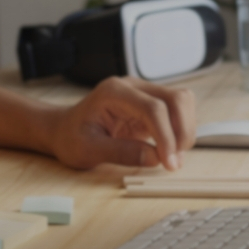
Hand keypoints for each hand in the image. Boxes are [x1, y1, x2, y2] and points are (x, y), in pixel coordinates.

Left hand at [52, 77, 195, 170]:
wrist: (64, 129)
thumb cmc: (71, 137)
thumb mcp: (89, 150)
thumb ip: (121, 152)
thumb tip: (156, 158)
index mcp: (114, 91)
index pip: (153, 108)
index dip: (166, 136)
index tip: (169, 162)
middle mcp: (133, 86)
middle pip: (176, 99)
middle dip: (182, 131)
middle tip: (174, 162)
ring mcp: (144, 93)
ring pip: (182, 102)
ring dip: (185, 130)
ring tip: (172, 157)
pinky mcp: (151, 105)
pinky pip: (178, 112)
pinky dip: (180, 131)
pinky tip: (170, 150)